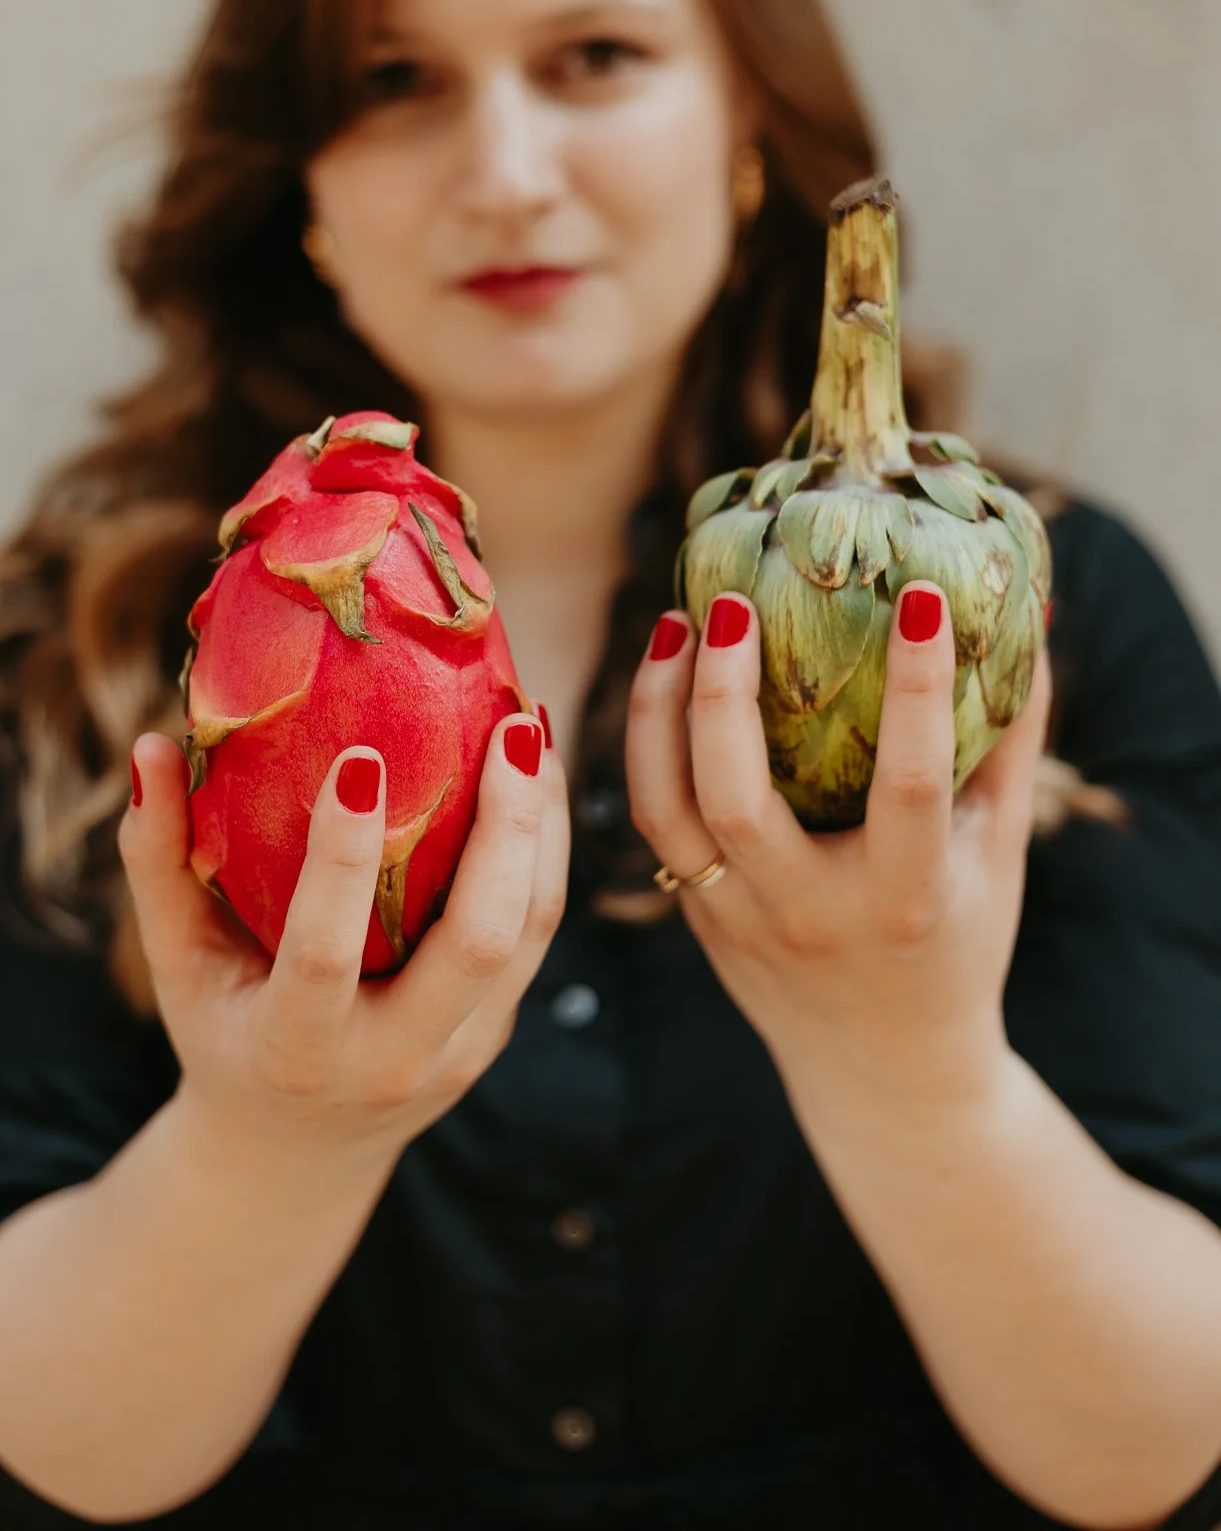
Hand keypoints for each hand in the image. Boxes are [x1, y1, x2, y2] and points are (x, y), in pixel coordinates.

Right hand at [119, 713, 568, 1174]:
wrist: (294, 1152)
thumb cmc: (223, 1028)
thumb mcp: (175, 961)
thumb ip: (155, 857)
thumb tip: (148, 745)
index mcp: (296, 1047)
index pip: (326, 954)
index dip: (342, 859)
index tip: (360, 758)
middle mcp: (393, 1058)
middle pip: (476, 944)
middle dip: (504, 828)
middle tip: (508, 726)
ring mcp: (460, 1050)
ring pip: (529, 931)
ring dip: (544, 824)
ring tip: (533, 725)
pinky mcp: (497, 1029)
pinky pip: (537, 931)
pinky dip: (548, 846)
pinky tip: (539, 773)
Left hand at [625, 586, 1051, 1110]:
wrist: (888, 1073)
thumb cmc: (958, 941)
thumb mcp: (1000, 857)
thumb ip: (1009, 746)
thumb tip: (1026, 624)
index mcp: (905, 900)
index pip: (907, 784)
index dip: (918, 688)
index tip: (921, 597)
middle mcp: (812, 914)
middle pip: (737, 802)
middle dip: (723, 694)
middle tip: (732, 602)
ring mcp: (741, 922)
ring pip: (668, 812)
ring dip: (659, 710)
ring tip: (677, 623)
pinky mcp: (699, 919)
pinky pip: (653, 825)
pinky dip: (645, 747)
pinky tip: (662, 677)